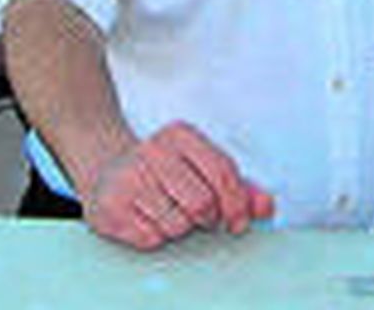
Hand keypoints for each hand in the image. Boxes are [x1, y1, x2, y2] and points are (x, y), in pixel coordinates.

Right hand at [81, 120, 274, 250]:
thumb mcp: (202, 166)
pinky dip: (157, 235)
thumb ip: (239, 186)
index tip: (238, 221)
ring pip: (177, 224)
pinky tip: (148, 217)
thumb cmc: (166, 170)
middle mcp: (151, 151)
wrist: (107, 168)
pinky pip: (152, 238)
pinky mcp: (110, 207)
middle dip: (209, 218)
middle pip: (202, 203)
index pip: (223, 172)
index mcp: (180, 134)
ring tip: (170, 211)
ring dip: (181, 227)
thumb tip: (267, 207)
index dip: (238, 203)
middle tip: (202, 217)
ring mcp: (128, 178)